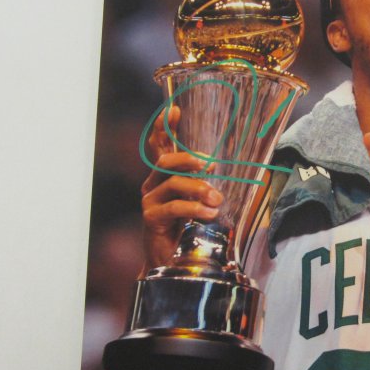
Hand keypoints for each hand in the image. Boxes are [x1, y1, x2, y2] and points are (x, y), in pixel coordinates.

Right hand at [140, 105, 222, 268]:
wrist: (172, 260)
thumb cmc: (187, 228)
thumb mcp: (198, 201)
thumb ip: (204, 184)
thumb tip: (219, 168)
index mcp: (164, 177)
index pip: (160, 147)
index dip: (163, 128)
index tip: (173, 110)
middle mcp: (153, 185)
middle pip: (166, 161)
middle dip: (189, 160)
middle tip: (210, 166)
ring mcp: (150, 201)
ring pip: (173, 183)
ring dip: (199, 189)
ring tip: (217, 200)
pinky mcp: (151, 219)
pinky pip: (173, 207)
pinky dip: (194, 208)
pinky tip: (209, 214)